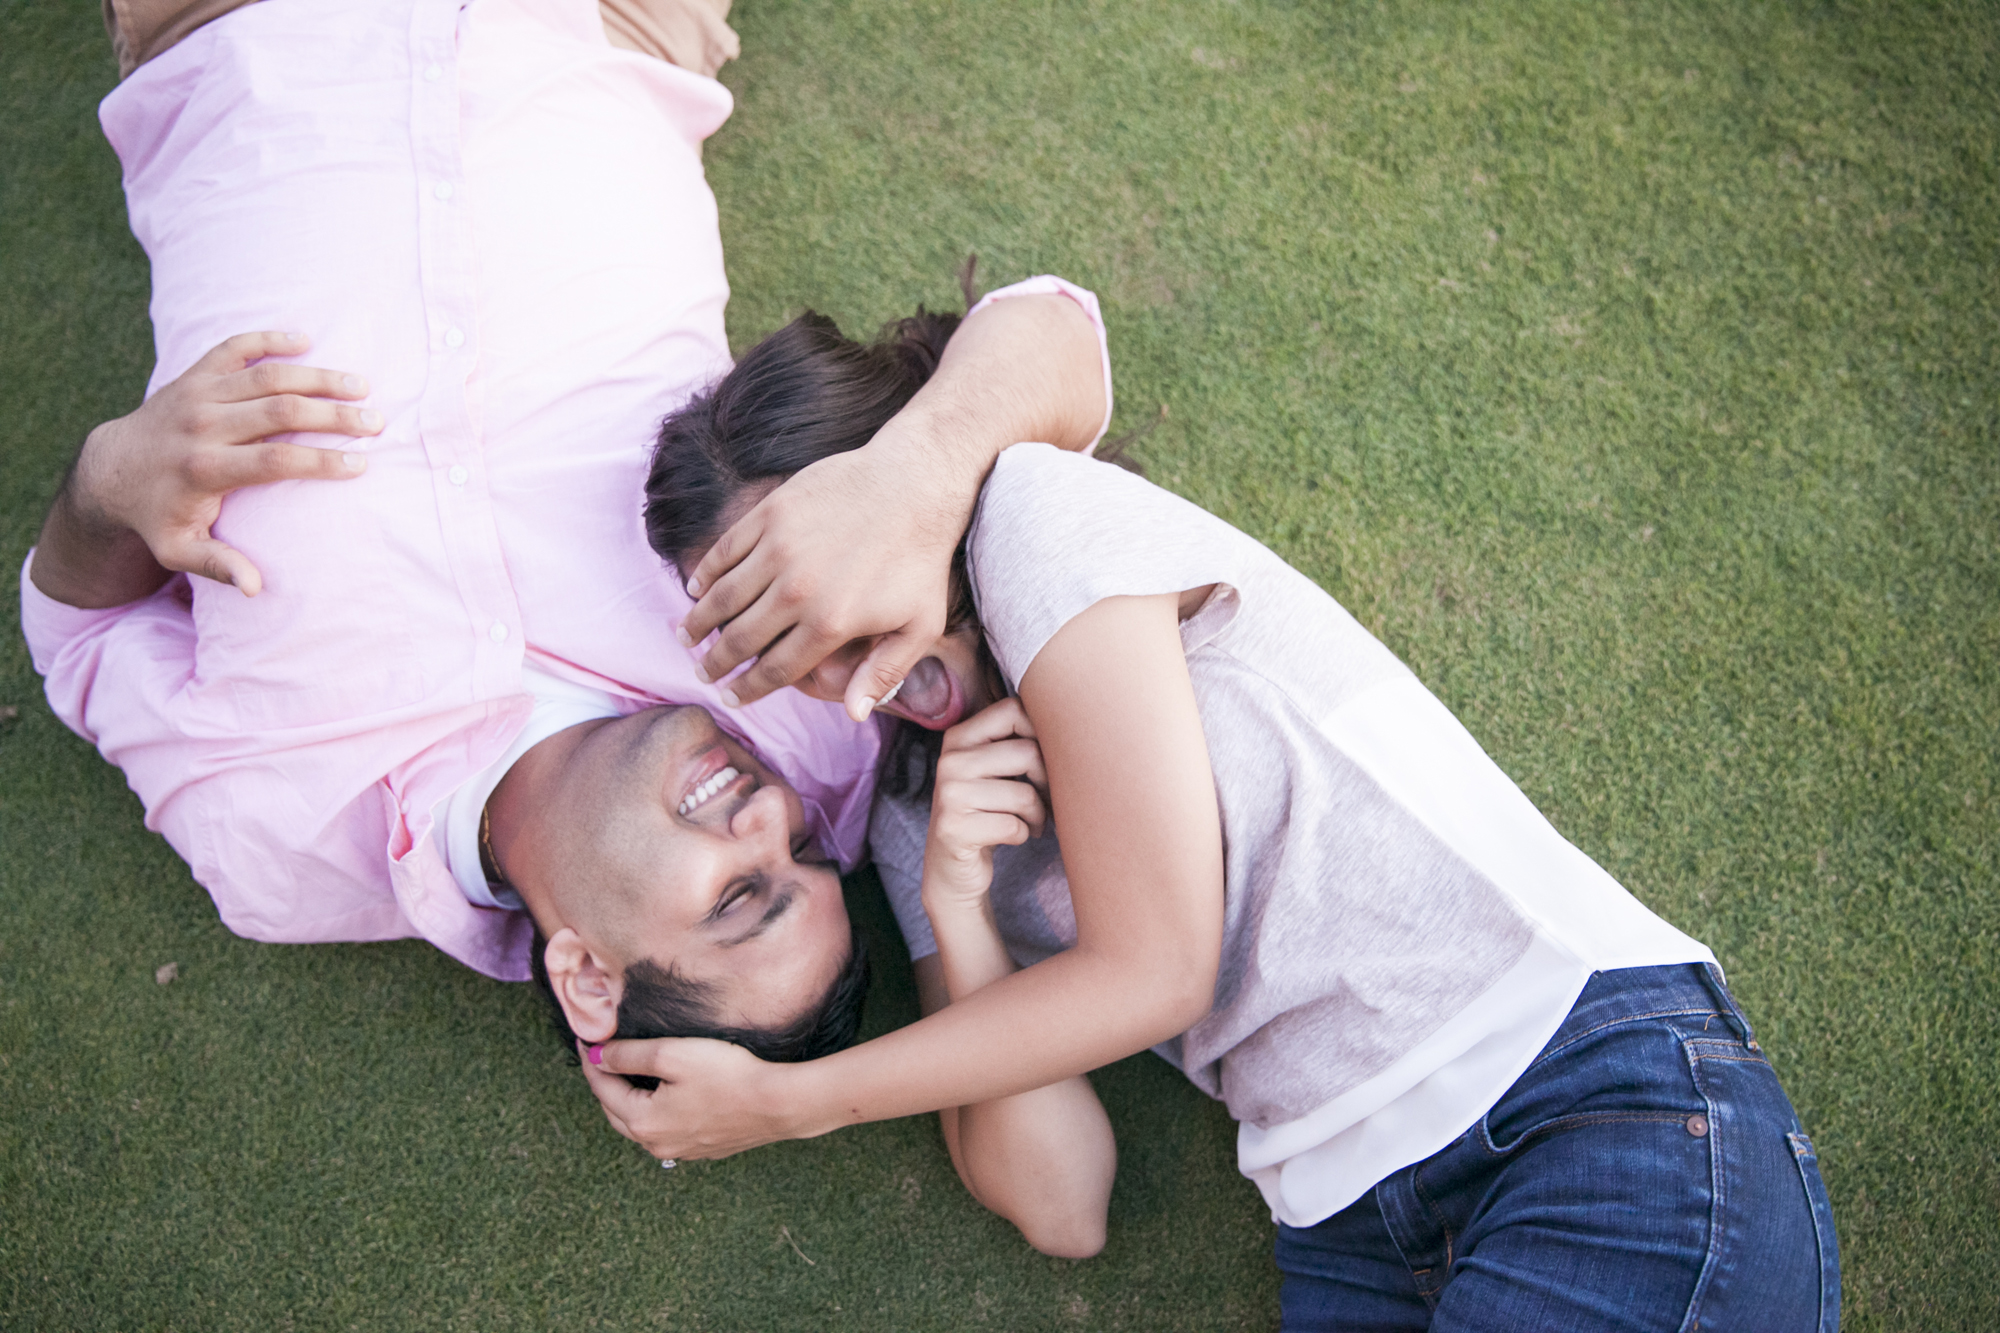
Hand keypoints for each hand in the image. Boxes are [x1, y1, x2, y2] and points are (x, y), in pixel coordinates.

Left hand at [55, 331, 378, 599]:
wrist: (111, 470)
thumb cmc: (157, 515)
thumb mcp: (178, 551)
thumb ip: (217, 566)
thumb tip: (256, 588)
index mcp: (204, 469)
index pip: (275, 460)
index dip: (322, 460)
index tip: (360, 464)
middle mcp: (202, 425)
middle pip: (280, 411)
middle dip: (334, 414)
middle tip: (376, 421)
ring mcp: (197, 394)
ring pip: (267, 375)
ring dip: (318, 377)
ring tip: (361, 385)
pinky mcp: (194, 375)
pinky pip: (235, 347)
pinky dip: (270, 339)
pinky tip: (306, 340)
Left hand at [579, 1037, 804, 1161]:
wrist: (777, 1104)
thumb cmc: (726, 1075)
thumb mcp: (671, 1054)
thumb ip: (629, 1055)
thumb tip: (597, 1056)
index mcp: (643, 1121)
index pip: (603, 1088)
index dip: (591, 1061)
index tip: (583, 1040)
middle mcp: (656, 1144)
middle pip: (616, 1112)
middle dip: (605, 1084)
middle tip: (599, 1058)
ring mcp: (681, 1150)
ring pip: (641, 1125)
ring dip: (629, 1102)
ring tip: (627, 1076)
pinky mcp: (704, 1149)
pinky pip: (667, 1131)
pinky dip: (655, 1114)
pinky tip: (664, 1098)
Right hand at [678, 290, 1106, 721]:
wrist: (914, 484)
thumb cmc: (921, 559)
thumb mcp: (920, 625)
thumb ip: (885, 673)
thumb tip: (854, 715)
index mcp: (829, 624)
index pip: (775, 669)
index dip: (747, 689)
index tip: (731, 698)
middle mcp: (796, 591)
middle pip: (740, 639)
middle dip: (715, 663)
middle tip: (702, 674)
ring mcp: (779, 549)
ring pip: (723, 597)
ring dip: (698, 623)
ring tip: (686, 638)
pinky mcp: (771, 514)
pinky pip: (725, 551)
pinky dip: (705, 574)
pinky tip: (695, 588)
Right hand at [925, 698, 1048, 910]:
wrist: (952, 869)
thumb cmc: (986, 813)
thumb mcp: (992, 772)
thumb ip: (1015, 744)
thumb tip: (1072, 726)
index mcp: (959, 738)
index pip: (1013, 710)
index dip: (1042, 733)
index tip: (1046, 760)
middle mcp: (950, 761)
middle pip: (1028, 753)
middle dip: (1048, 783)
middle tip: (1047, 801)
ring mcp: (949, 795)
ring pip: (1025, 795)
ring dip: (1038, 815)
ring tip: (1032, 822)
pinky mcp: (954, 829)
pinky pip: (1013, 826)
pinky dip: (1023, 834)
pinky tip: (1014, 837)